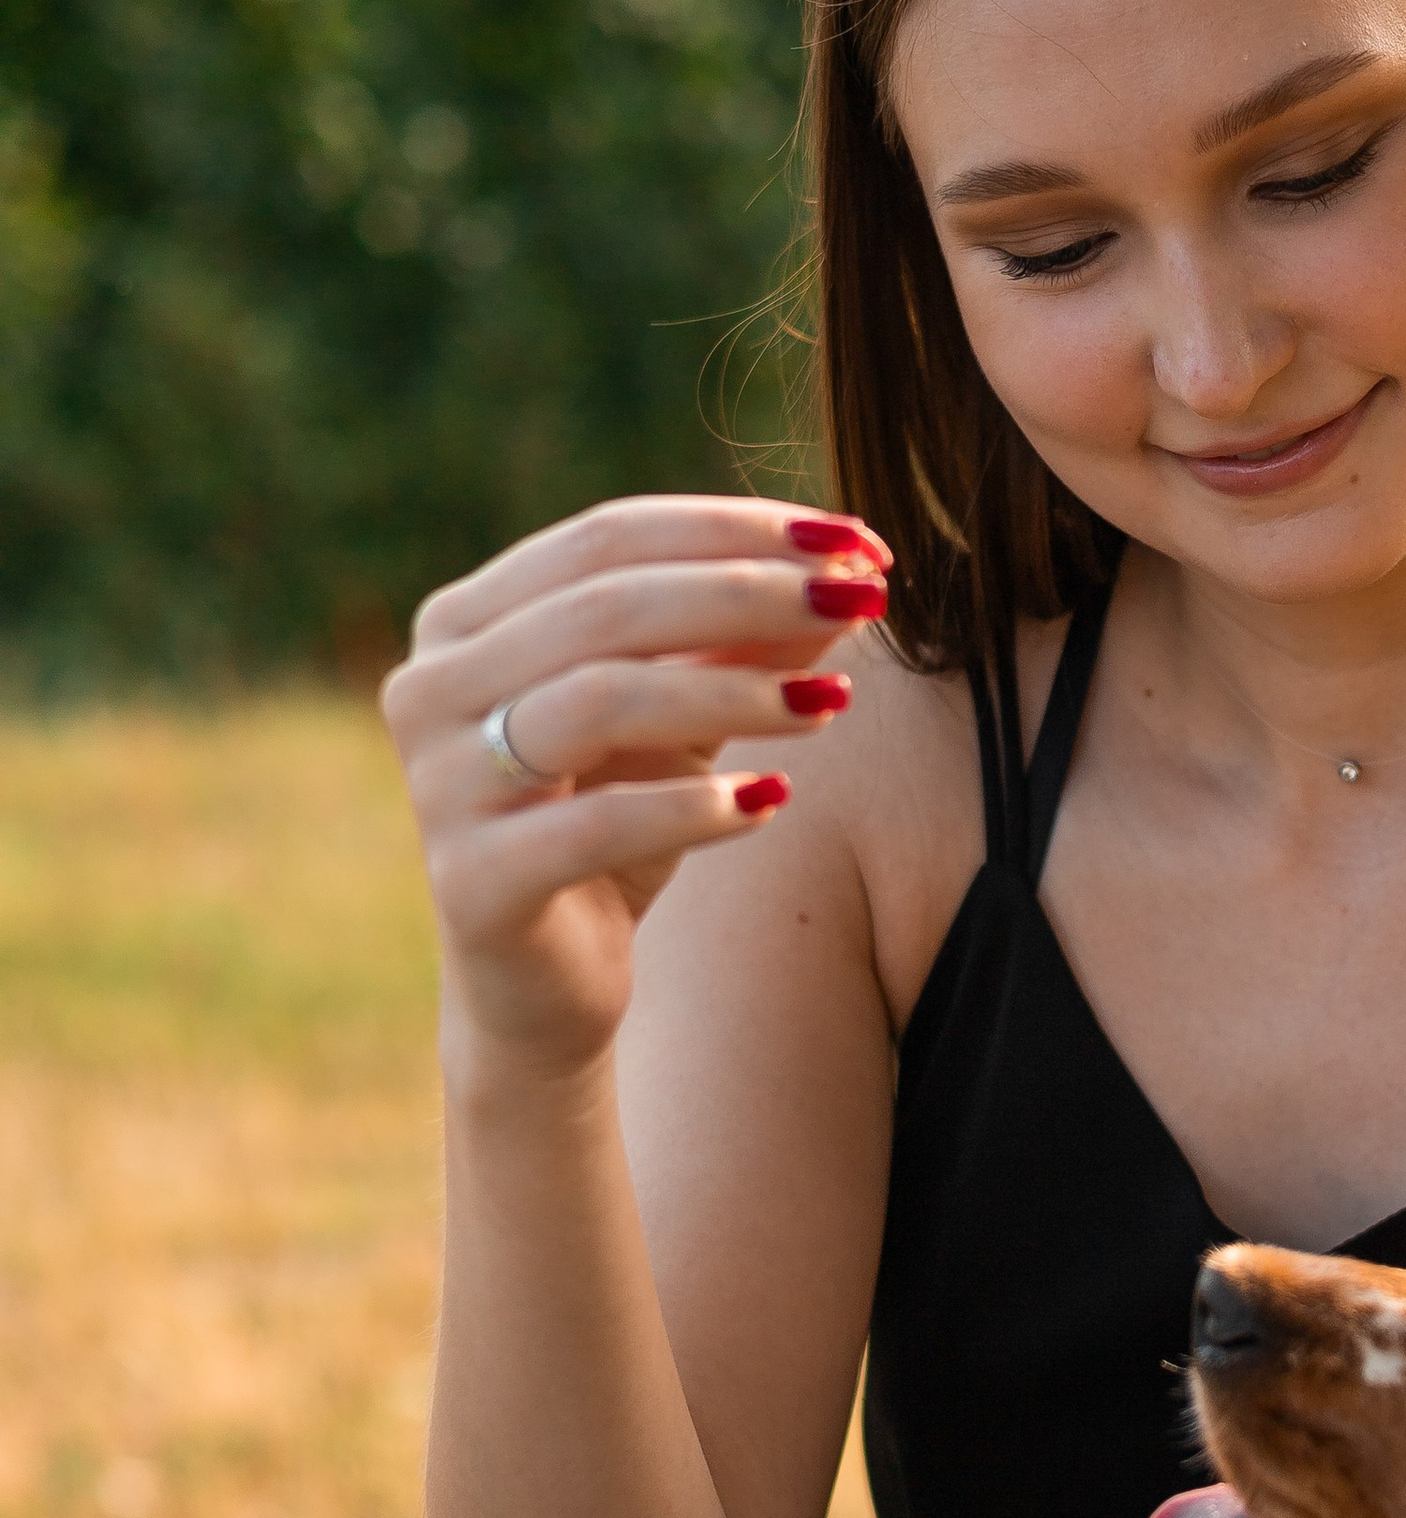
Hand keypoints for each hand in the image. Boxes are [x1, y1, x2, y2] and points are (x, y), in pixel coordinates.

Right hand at [382, 494, 888, 1082]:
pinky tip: (771, 801)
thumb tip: (851, 565)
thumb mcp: (691, 720)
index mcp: (467, 621)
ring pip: (597, 700)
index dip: (736, 530)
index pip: (608, 538)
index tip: (856, 542)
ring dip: (730, 692)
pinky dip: (694, 807)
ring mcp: (440, 784)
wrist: (548, 987)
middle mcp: (431, 686)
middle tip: (861, 601)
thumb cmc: (617, 826)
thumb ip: (750, 641)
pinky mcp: (472, 881)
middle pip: (605, 606)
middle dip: (748, 595)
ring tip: (828, 706)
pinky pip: (595, 825)